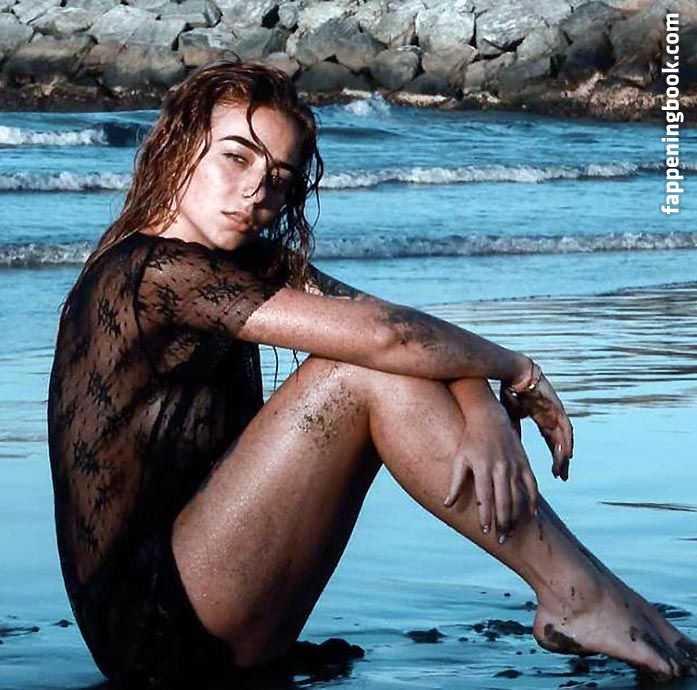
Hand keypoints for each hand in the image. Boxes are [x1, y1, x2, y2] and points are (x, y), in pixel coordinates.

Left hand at [443, 398, 538, 540]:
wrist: (489, 418)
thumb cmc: (469, 440)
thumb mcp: (459, 459)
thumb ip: (455, 482)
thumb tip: (447, 504)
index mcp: (482, 467)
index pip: (484, 497)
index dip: (485, 515)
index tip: (485, 532)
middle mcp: (500, 467)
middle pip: (503, 500)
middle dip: (503, 522)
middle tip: (502, 540)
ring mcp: (514, 465)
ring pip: (518, 496)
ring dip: (516, 516)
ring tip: (512, 532)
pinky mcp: (524, 463)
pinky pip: (532, 486)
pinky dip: (532, 501)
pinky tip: (531, 516)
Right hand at [500, 371, 573, 479]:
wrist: (512, 373)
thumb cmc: (509, 391)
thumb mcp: (510, 417)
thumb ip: (514, 432)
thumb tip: (511, 450)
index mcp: (542, 419)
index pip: (551, 442)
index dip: (553, 458)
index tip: (554, 474)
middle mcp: (552, 417)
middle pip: (560, 443)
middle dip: (560, 461)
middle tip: (561, 477)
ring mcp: (556, 411)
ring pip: (564, 438)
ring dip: (564, 454)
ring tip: (562, 470)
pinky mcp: (557, 407)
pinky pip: (565, 427)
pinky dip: (567, 442)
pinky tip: (567, 454)